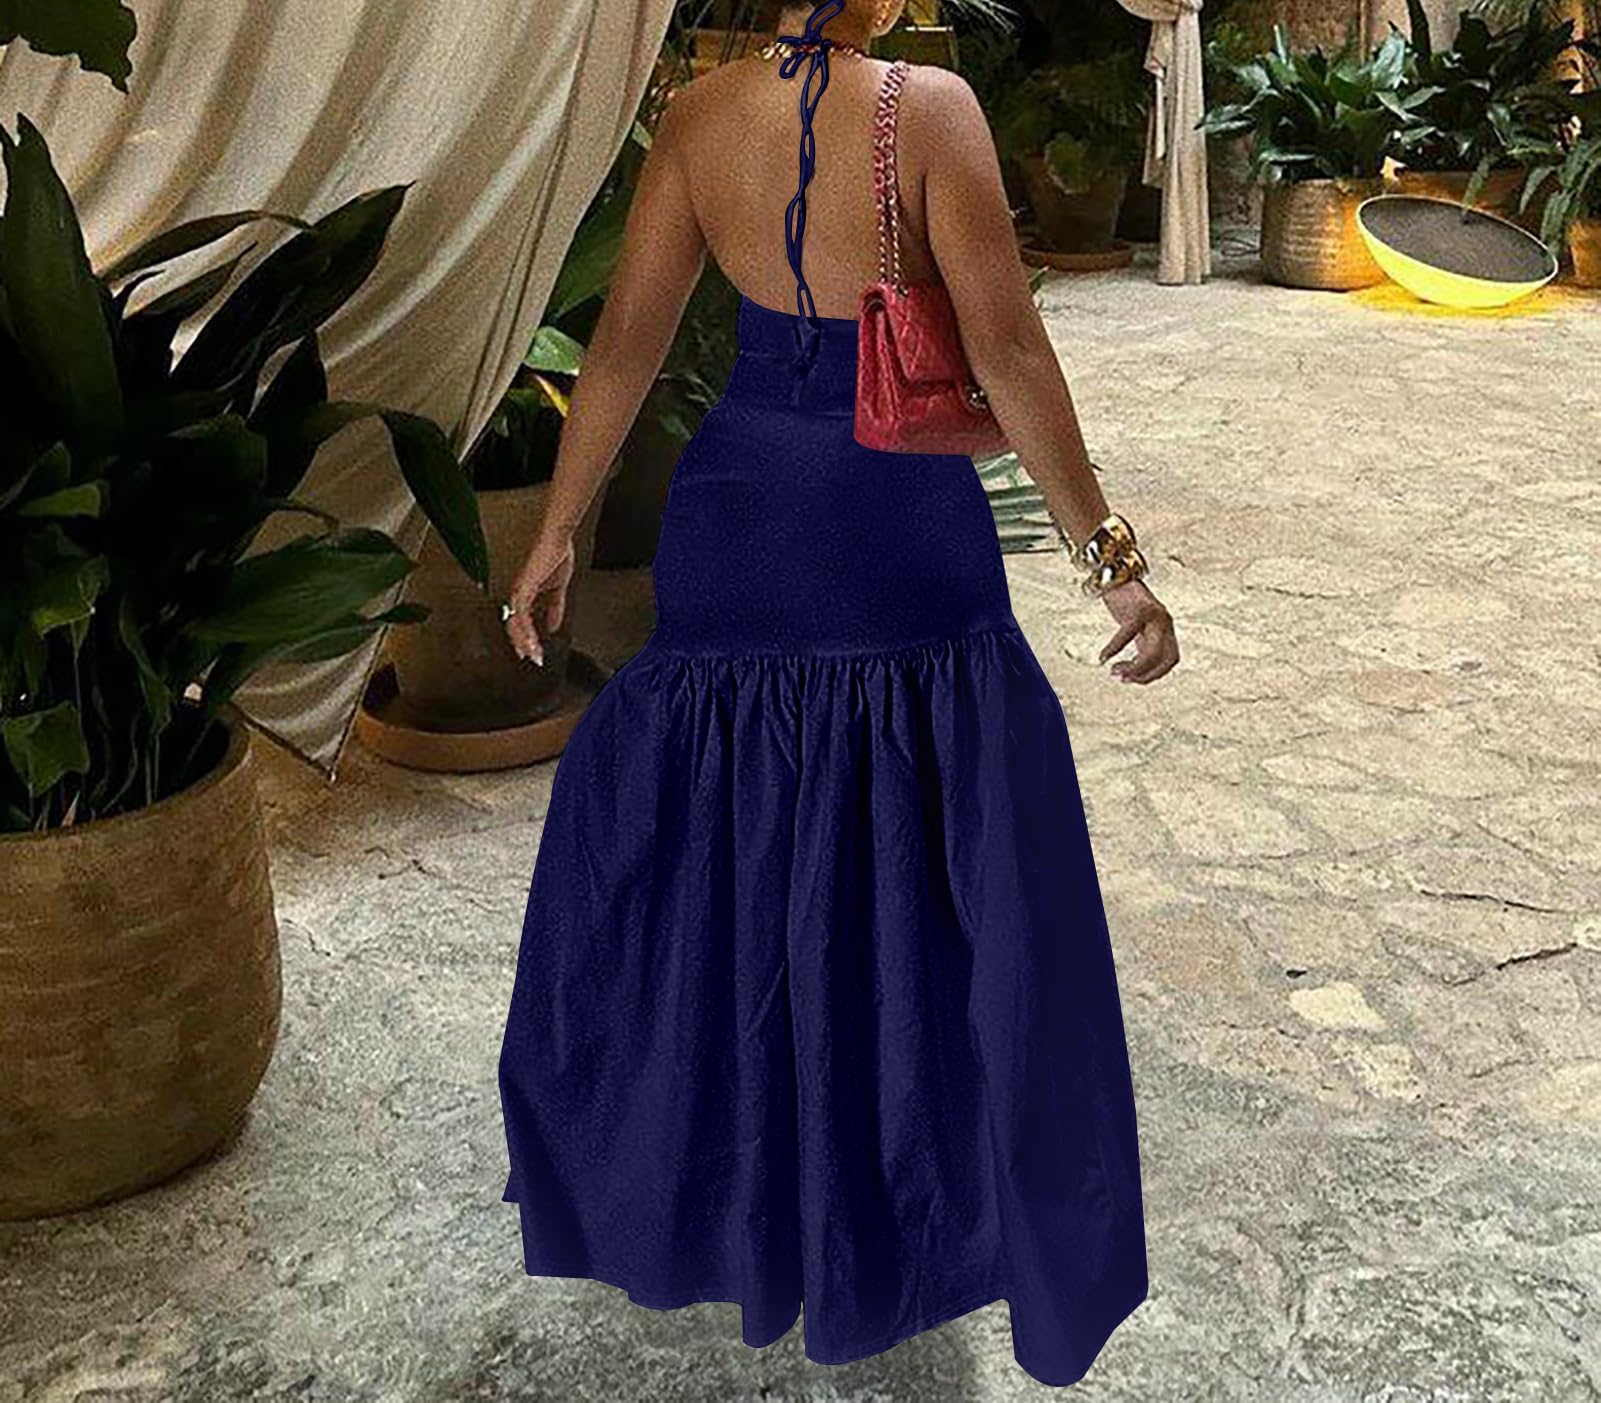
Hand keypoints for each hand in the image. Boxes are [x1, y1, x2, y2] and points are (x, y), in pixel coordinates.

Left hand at [503, 532, 575, 665]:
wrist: (556, 538)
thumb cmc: (556, 554)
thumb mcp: (558, 588)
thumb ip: (555, 608)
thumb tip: (554, 626)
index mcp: (524, 593)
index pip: (519, 621)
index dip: (524, 637)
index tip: (531, 652)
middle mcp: (517, 593)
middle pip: (513, 625)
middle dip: (522, 644)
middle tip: (532, 659)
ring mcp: (518, 591)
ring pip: (515, 622)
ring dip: (524, 640)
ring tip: (533, 654)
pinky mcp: (522, 588)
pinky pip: (521, 613)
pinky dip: (526, 628)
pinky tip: (533, 639)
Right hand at [1097, 578, 1178, 684]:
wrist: (1114, 573)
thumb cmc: (1123, 600)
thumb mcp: (1137, 624)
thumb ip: (1141, 641)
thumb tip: (1131, 670)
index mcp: (1166, 626)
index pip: (1171, 658)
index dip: (1155, 674)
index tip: (1133, 679)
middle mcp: (1165, 622)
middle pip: (1167, 659)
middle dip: (1146, 675)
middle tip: (1123, 678)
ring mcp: (1154, 616)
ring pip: (1152, 653)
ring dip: (1134, 668)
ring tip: (1114, 671)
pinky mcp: (1138, 609)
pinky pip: (1127, 635)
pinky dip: (1114, 649)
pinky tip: (1103, 656)